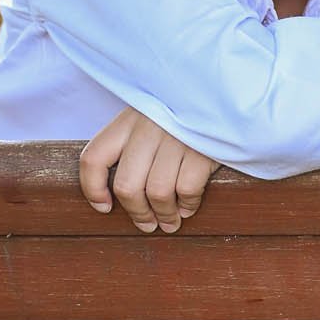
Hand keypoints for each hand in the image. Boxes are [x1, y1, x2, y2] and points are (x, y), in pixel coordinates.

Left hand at [80, 106, 218, 232]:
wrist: (226, 95)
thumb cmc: (186, 113)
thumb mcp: (152, 117)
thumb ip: (133, 144)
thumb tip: (115, 193)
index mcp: (129, 119)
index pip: (94, 158)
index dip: (93, 189)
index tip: (104, 207)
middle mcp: (148, 126)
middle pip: (126, 185)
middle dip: (137, 213)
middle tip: (148, 224)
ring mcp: (176, 136)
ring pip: (157, 192)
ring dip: (164, 214)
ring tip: (171, 221)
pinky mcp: (203, 146)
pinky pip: (187, 188)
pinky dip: (188, 204)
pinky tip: (189, 206)